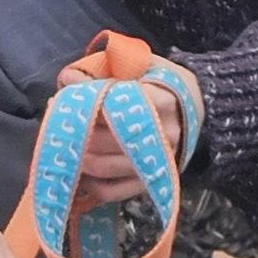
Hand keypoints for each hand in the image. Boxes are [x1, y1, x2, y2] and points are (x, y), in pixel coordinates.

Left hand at [54, 60, 203, 208]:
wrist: (199, 107)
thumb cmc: (163, 82)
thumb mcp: (141, 66)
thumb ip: (105, 69)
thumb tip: (66, 78)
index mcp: (162, 101)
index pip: (114, 105)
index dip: (83, 102)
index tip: (62, 96)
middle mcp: (163, 136)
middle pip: (106, 140)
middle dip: (74, 132)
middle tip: (57, 121)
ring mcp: (158, 163)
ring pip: (104, 168)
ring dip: (76, 157)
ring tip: (64, 144)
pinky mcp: (151, 182)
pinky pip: (112, 192)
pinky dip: (89, 184)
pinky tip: (79, 169)